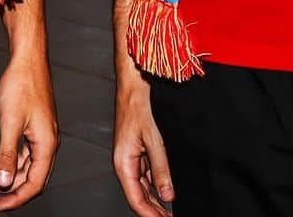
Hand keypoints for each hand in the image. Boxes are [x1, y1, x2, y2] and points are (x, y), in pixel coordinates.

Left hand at [0, 50, 58, 210]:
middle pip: (35, 177)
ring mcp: (43, 132)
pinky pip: (26, 151)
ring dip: (12, 175)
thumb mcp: (10, 122)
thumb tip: (3, 182)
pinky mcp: (36, 125)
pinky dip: (13, 160)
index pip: (36, 183)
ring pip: (30, 165)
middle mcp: (48, 140)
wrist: (27, 58)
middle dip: (14, 189)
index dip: (17, 198)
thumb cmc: (22, 84)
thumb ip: (6, 154)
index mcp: (47, 143)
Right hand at [113, 76, 173, 215]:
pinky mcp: (136, 152)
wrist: (133, 88)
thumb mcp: (153, 139)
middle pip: (138, 196)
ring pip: (142, 187)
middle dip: (153, 211)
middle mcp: (125, 164)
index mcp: (123, 163)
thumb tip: (168, 194)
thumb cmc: (137, 108)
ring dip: (155, 200)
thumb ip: (161, 168)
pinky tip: (165, 191)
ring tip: (169, 211)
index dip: (150, 214)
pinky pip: (146, 174)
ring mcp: (130, 158)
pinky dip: (155, 185)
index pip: (136, 199)